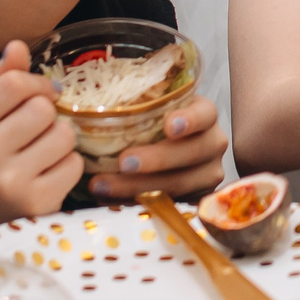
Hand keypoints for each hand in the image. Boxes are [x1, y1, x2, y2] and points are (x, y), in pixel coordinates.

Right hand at [0, 41, 84, 244]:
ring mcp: (10, 183)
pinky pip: (74, 164)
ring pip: (63, 134)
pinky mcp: (38, 203)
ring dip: (59, 141)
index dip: (35, 83)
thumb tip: (17, 45)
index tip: (38, 93)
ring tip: (40, 154)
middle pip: (42, 108)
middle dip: (46, 115)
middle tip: (35, 131)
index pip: (12, 84)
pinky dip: (67, 166)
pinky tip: (47, 175)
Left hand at [88, 98, 227, 201]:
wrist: (164, 153)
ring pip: (180, 183)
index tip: (169, 126)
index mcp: (204, 116)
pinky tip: (112, 200)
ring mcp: (207, 174)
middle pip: (193, 152)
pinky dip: (138, 203)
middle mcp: (212, 144)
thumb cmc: (151, 124)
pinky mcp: (195, 199)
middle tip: (124, 162)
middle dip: (157, 159)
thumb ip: (135, 103)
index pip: (205, 114)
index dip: (190, 120)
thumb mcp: (151, 107)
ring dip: (139, 186)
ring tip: (103, 186)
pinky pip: (170, 205)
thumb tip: (87, 95)